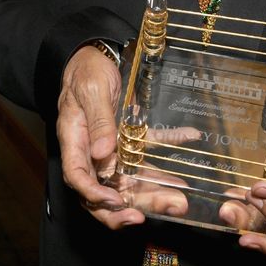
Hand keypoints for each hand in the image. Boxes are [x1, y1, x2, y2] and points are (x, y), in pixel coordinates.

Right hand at [57, 47, 199, 227]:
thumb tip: (102, 155)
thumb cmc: (86, 71)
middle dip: (133, 206)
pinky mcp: (129, 135)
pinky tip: (190, 137)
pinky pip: (150, 147)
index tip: (118, 204)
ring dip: (155, 190)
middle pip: (108, 189)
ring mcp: (112, 147)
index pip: (79, 179)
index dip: (96, 197)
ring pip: (132, 178)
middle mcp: (93, 152)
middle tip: (160, 212)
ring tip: (181, 198)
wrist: (96, 53)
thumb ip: (98, 122)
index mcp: (75, 142)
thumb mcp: (91, 91)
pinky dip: (170, 143)